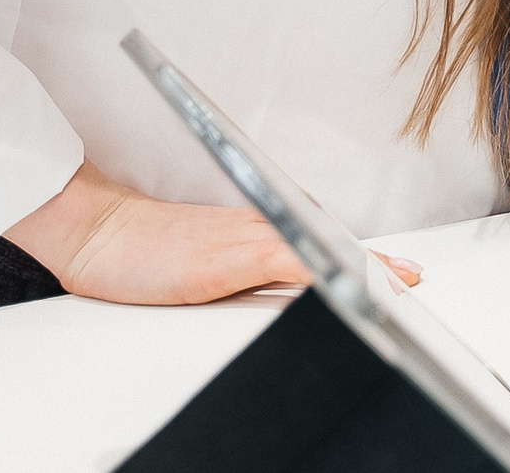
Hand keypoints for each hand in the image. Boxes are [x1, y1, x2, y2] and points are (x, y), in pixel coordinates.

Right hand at [6, 161, 422, 305]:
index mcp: (252, 228)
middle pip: (329, 243)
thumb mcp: (196, 263)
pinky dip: (323, 267)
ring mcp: (250, 238)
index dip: (359, 258)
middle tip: (413, 278)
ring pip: (321, 248)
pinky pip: (291, 259)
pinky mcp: (234, 254)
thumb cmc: (137, 246)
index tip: (397, 272)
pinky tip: (347, 278)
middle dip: (372, 265)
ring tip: (400, 282)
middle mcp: (259, 226)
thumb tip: (266, 283)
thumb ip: (232, 267)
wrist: (96, 226)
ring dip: (361, 267)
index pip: (316, 240)